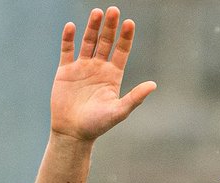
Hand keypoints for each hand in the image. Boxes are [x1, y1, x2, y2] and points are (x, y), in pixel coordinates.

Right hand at [51, 7, 155, 141]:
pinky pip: (67, 50)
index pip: (121, 51)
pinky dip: (68, 38)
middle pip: (105, 42)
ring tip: (97, 12)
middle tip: (114, 10)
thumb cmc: (97, 125)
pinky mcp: (66, 70)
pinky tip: (71, 26)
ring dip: (92, 27)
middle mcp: (98, 68)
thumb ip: (135, 98)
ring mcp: (82, 67)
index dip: (125, 37)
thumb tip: (153, 85)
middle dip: (110, 27)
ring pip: (88, 41)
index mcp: (113, 76)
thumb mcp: (119, 111)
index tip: (129, 23)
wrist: (73, 133)